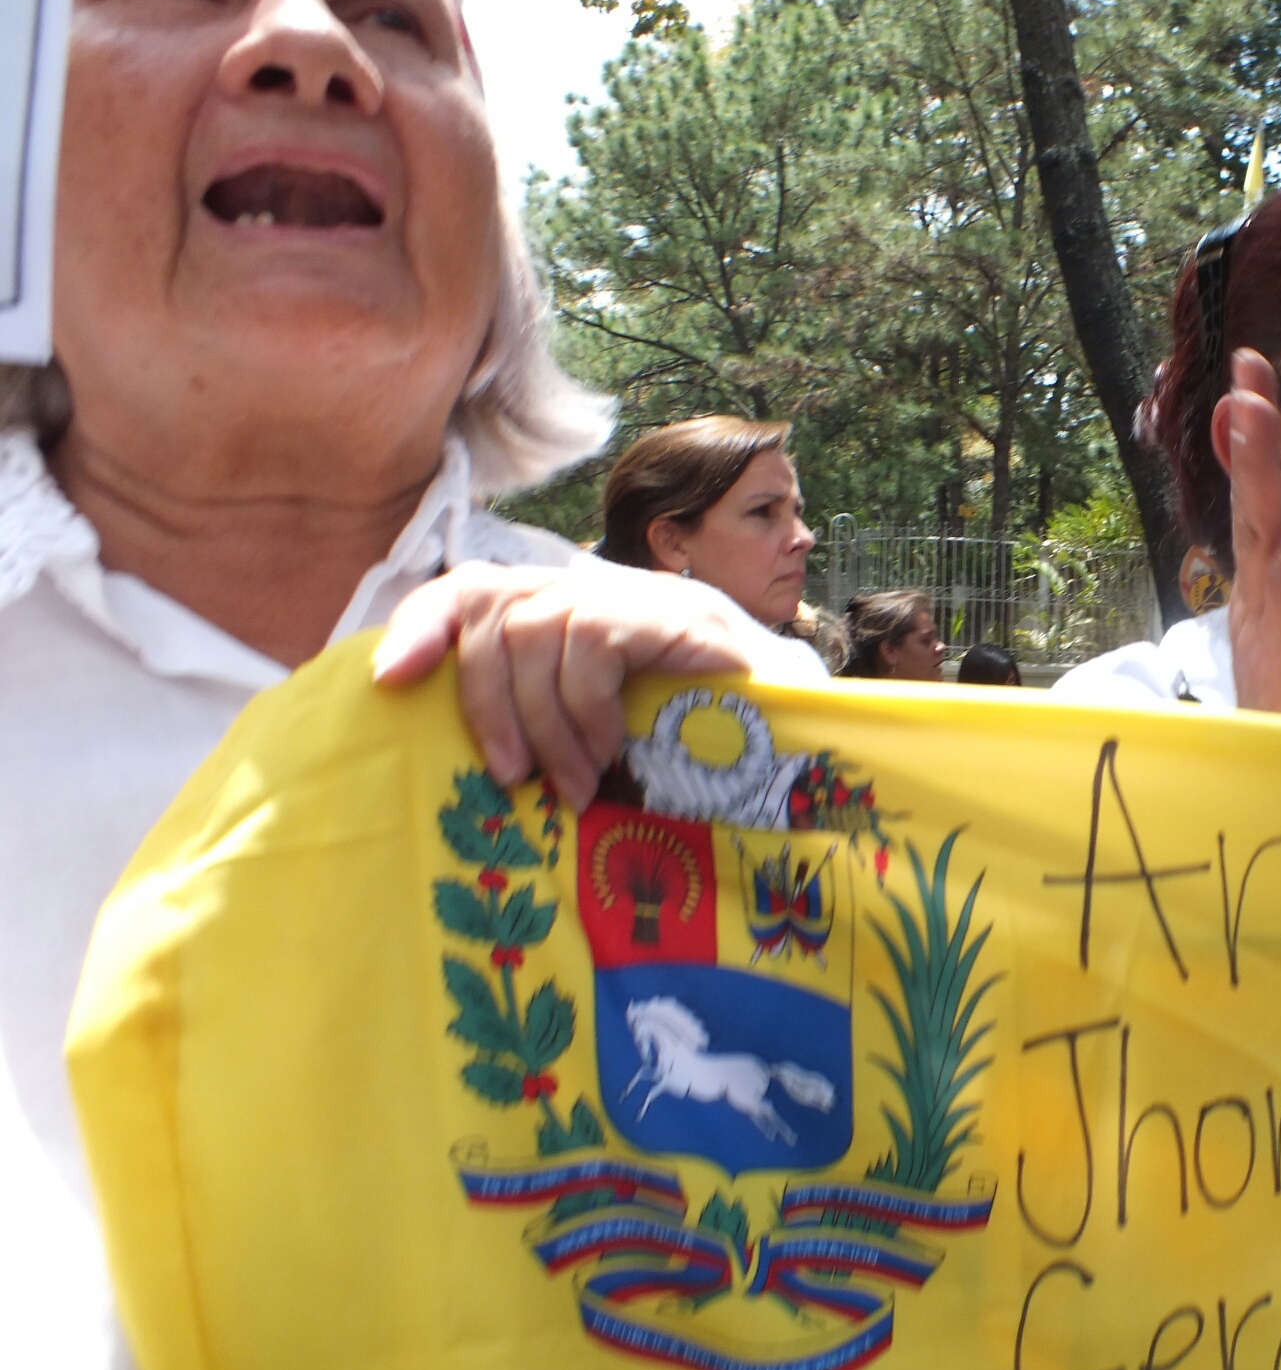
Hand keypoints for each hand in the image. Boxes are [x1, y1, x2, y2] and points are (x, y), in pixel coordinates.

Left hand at [372, 561, 763, 809]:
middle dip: (488, 705)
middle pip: (495, 611)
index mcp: (567, 608)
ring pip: (536, 630)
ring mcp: (634, 592)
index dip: (424, 624)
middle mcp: (594, 585)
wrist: (802, 726)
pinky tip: (614, 747)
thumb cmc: (697, 739)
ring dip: (546, 722)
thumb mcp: (602, 728)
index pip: (474, 587)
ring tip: (577, 784)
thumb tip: (477, 756)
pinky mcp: (670, 611)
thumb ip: (544, 714)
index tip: (389, 679)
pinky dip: (589, 706)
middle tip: (515, 779)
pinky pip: (592, 642)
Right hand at [1216, 349, 1280, 717]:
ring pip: (1258, 526)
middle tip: (1246, 368)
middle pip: (1249, 503)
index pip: (1261, 513)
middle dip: (1247, 434)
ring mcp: (1263, 624)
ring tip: (1255, 400)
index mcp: (1263, 603)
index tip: (1258, 396)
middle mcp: (1253, 604)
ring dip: (1258, 462)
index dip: (1260, 454)